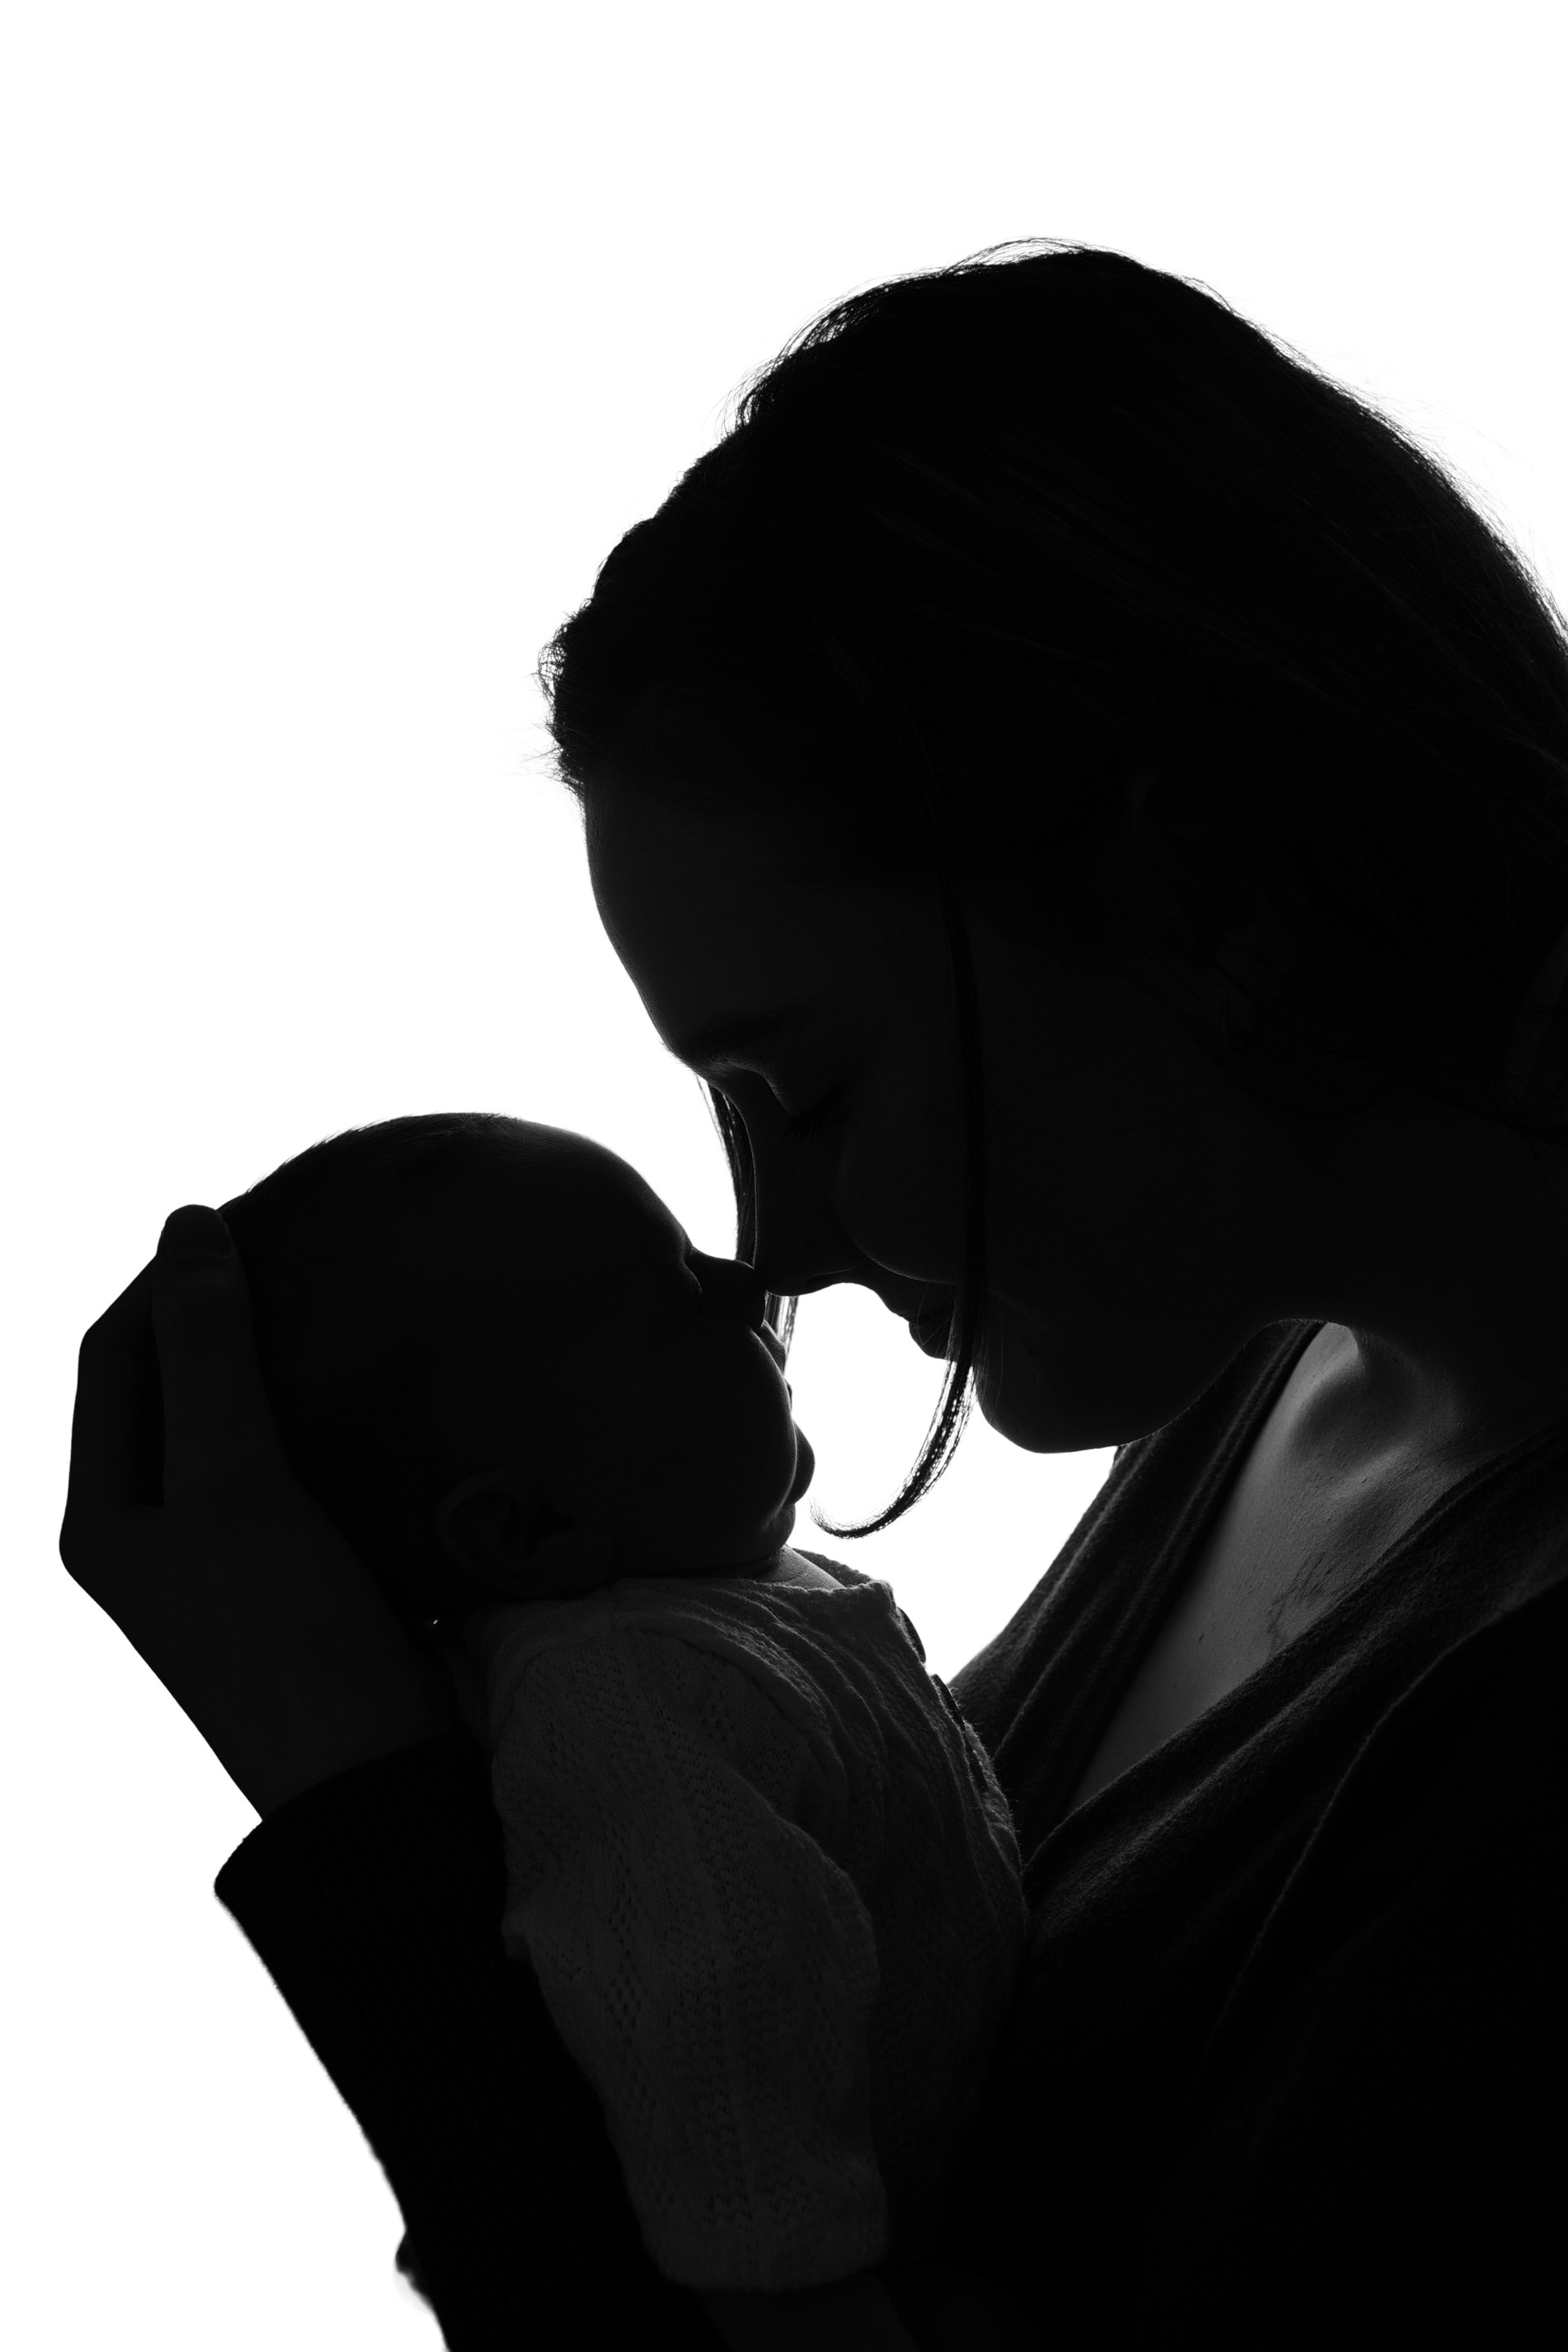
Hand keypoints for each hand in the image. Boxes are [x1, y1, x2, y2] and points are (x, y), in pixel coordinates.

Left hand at [60, 1205, 459, 1815]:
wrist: (374, 1784)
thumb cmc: (288, 1637)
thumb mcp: (236, 1485)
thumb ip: (210, 1355)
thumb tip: (190, 1222)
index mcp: (103, 1517)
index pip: (114, 1352)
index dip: (168, 1277)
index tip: (250, 1214)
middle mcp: (148, 1534)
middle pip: (172, 1382)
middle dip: (225, 1311)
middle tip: (305, 1247)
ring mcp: (221, 1556)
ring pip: (236, 1421)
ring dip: (278, 1359)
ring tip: (343, 1299)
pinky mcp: (292, 1571)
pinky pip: (294, 1462)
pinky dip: (323, 1411)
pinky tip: (376, 1381)